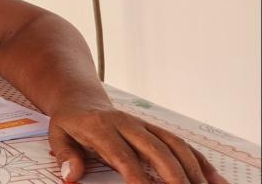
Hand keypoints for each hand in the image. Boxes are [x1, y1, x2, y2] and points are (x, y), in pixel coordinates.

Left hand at [48, 103, 227, 183]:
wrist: (80, 98)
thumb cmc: (69, 122)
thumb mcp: (58, 136)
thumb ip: (65, 156)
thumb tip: (71, 176)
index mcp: (102, 127)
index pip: (123, 155)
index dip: (136, 176)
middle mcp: (127, 124)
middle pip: (156, 149)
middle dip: (174, 175)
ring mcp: (144, 126)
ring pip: (174, 145)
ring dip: (193, 170)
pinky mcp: (155, 129)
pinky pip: (181, 144)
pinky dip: (200, 162)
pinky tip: (215, 180)